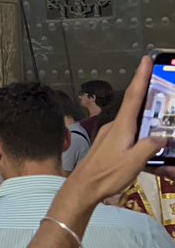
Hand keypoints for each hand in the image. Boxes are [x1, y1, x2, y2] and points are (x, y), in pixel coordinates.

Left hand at [65, 56, 164, 201]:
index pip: (133, 96)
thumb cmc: (108, 173)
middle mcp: (115, 126)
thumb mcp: (134, 161)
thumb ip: (149, 147)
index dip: (140, 77)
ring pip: (133, 123)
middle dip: (150, 98)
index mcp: (122, 126)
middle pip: (136, 108)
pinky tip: (148, 144)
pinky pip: (128, 134)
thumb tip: (162, 136)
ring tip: (161, 122)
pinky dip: (140, 134)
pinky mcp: (109, 145)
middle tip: (164, 90)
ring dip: (147, 120)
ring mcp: (110, 135)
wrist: (83, 186)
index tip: (145, 60)